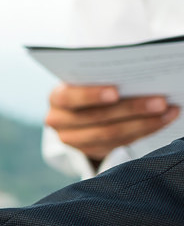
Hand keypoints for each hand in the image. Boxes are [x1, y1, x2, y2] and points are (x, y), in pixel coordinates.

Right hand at [45, 83, 178, 163]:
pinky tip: (162, 121)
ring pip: (110, 135)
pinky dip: (144, 132)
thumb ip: (104, 77)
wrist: (80, 109)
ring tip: (168, 111)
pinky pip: (119, 144)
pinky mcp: (90, 151)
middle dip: (131, 109)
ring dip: (143, 123)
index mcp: (57, 98)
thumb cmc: (91, 85)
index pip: (69, 97)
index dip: (91, 95)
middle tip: (160, 101)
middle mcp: (59, 121)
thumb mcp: (89, 78)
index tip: (116, 91)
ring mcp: (73, 140)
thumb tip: (139, 74)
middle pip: (96, 118)